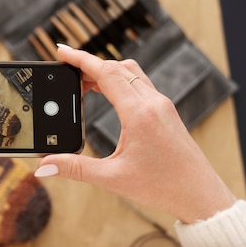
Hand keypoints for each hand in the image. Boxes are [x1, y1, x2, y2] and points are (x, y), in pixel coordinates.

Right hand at [35, 46, 236, 222]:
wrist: (201, 195)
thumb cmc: (162, 187)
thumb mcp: (113, 178)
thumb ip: (75, 169)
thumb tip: (44, 166)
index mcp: (139, 114)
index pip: (106, 73)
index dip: (80, 59)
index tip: (61, 51)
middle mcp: (153, 103)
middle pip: (117, 67)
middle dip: (89, 65)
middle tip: (66, 73)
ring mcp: (163, 105)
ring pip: (131, 72)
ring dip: (107, 71)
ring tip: (84, 83)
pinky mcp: (167, 112)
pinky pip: (141, 84)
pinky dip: (121, 81)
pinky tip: (110, 95)